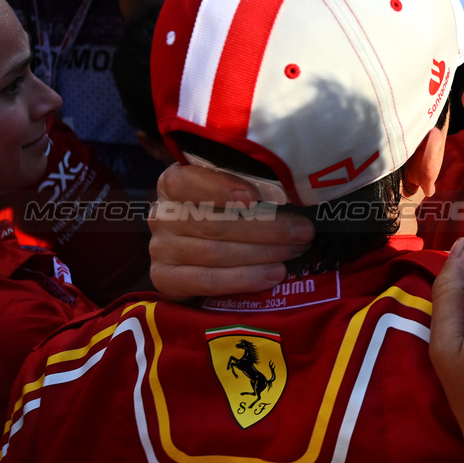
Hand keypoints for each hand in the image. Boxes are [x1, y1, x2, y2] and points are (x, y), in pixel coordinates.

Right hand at [148, 163, 313, 298]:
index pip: (188, 181)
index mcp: (173, 184)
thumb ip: (249, 193)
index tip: (254, 197)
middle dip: (267, 229)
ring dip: (263, 253)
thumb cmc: (223, 218)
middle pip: (215, 223)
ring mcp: (161, 249)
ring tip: (294, 252)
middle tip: (303, 232)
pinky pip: (208, 281)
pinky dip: (245, 278)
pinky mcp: (165, 279)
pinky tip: (273, 274)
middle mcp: (162, 215)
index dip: (221, 188)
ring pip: (215, 253)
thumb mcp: (232, 198)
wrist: (196, 262)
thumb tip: (294, 195)